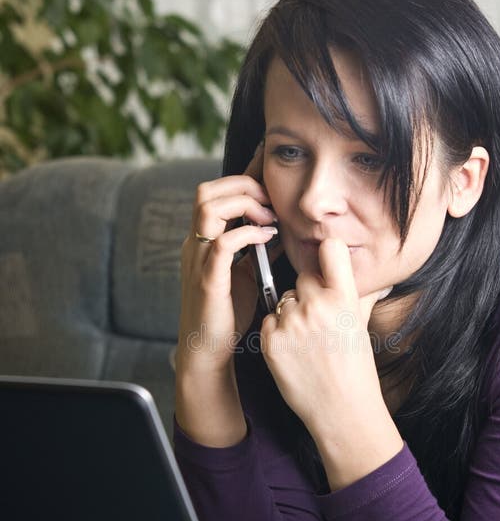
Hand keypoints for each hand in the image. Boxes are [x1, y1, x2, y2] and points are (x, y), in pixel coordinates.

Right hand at [177, 147, 277, 376]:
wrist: (208, 350)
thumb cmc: (228, 313)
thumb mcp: (247, 272)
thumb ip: (259, 247)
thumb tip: (282, 225)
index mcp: (202, 239)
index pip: (216, 193)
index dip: (243, 175)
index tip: (270, 170)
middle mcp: (195, 244)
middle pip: (207, 191)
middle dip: (243, 185)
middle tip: (272, 200)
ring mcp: (198, 260)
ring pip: (207, 207)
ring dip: (243, 204)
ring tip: (269, 217)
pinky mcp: (207, 279)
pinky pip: (223, 243)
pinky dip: (248, 233)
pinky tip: (268, 237)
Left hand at [261, 239, 402, 487]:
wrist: (341, 409)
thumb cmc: (355, 368)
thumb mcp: (361, 326)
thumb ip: (362, 296)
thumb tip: (376, 280)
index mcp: (344, 298)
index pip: (330, 249)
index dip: (328, 255)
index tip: (327, 266)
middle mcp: (317, 306)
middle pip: (303, 277)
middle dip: (309, 293)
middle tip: (320, 321)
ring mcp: (291, 323)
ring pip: (284, 299)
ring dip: (292, 313)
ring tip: (308, 341)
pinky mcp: (271, 340)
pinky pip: (269, 319)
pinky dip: (278, 331)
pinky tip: (295, 350)